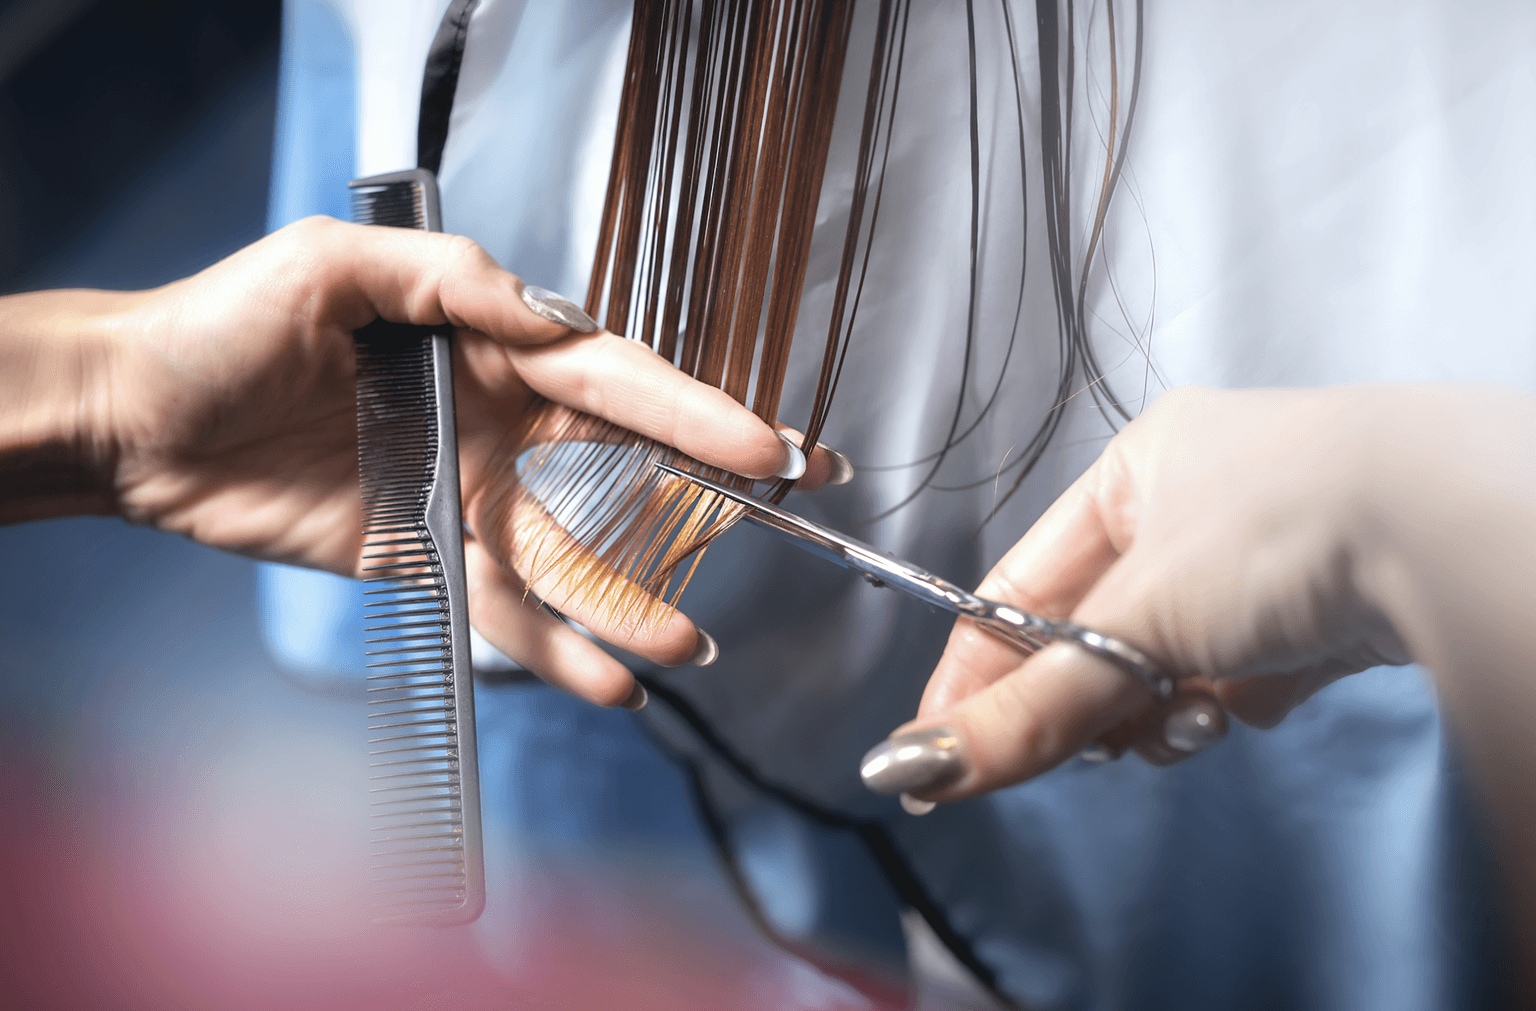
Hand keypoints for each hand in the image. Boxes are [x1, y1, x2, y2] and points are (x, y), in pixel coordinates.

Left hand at [9, 217, 843, 706]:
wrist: (133, 418)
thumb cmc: (223, 323)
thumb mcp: (334, 266)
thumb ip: (450, 283)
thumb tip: (549, 319)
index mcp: (486, 342)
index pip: (613, 375)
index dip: (697, 409)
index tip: (769, 446)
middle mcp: (493, 419)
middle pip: (622, 460)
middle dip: (709, 486)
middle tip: (792, 509)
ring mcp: (465, 491)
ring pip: (572, 554)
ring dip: (631, 599)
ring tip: (688, 640)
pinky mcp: (425, 554)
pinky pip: (503, 604)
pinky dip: (555, 646)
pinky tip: (605, 680)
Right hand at [861, 386, 1424, 804]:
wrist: (1448, 525)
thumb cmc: (1284, 524)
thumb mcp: (1136, 619)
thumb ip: (1030, 706)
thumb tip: (919, 766)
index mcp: (1132, 470)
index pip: (1020, 588)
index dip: (977, 674)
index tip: (941, 749)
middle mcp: (1191, 506)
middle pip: (1094, 636)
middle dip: (1092, 698)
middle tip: (1092, 739)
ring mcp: (1260, 556)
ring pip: (1164, 665)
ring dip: (1163, 707)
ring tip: (1191, 716)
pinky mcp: (1317, 607)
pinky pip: (1234, 677)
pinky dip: (1229, 703)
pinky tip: (1250, 702)